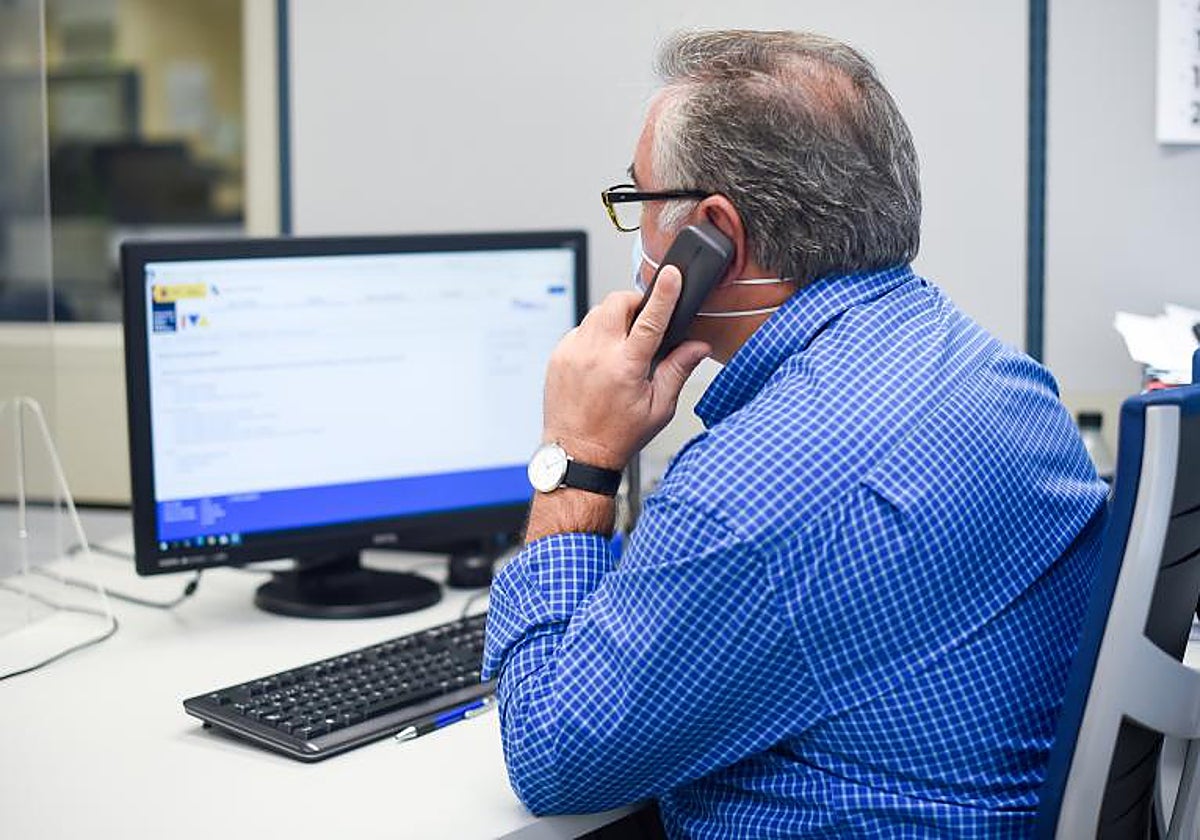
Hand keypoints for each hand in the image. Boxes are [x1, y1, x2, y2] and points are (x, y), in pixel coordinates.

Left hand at [541, 266, 710, 470]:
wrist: (576, 453)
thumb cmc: (618, 436)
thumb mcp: (659, 408)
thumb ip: (678, 371)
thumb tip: (698, 346)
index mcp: (626, 368)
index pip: (650, 320)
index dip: (664, 294)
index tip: (672, 275)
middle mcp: (596, 355)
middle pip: (617, 303)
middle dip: (634, 303)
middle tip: (643, 322)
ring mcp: (573, 353)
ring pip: (597, 313)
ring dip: (613, 319)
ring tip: (622, 346)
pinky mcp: (558, 356)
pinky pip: (580, 329)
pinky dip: (594, 335)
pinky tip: (601, 359)